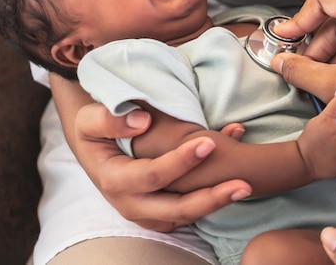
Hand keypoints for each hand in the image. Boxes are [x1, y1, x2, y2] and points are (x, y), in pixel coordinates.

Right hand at [71, 102, 251, 230]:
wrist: (96, 152)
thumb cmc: (97, 131)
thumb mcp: (90, 119)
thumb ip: (110, 119)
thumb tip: (142, 122)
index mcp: (115, 180)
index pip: (152, 175)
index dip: (181, 162)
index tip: (208, 143)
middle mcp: (131, 205)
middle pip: (176, 209)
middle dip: (211, 198)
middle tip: (243, 183)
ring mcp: (147, 214)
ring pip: (186, 217)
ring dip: (217, 203)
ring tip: (244, 187)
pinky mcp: (160, 216)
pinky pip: (189, 213)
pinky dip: (212, 198)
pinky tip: (236, 179)